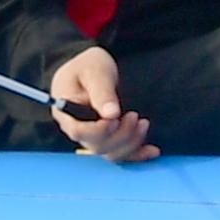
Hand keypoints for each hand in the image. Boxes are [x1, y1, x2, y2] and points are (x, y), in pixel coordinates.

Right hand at [48, 45, 154, 161]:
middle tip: (134, 115)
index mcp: (66, 112)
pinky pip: (120, 153)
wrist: (92, 67)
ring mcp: (92, 136)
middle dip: (121, 134)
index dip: (99, 130)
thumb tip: (111, 114)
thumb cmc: (88, 65)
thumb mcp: (95, 70)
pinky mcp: (107, 138)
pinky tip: (152, 150)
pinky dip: (137, 154)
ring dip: (130, 142)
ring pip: (110, 152)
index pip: (79, 131)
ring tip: (143, 123)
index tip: (116, 119)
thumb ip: (101, 91)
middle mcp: (78, 129)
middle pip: (97, 145)